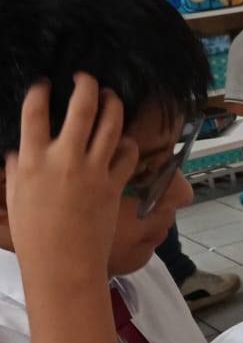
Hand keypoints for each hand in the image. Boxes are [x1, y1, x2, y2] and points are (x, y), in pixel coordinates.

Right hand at [4, 76, 138, 282]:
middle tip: (86, 78)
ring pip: (110, 124)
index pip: (35, 111)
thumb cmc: (34, 236)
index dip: (40, 91)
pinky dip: (126, 142)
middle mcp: (64, 159)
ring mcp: (93, 170)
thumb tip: (17, 152)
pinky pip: (126, 153)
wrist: (63, 265)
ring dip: (113, 104)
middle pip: (81, 107)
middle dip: (86, 84)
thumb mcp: (16, 198)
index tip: (45, 84)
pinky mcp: (114, 184)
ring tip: (110, 96)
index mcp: (33, 160)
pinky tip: (121, 140)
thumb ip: (17, 169)